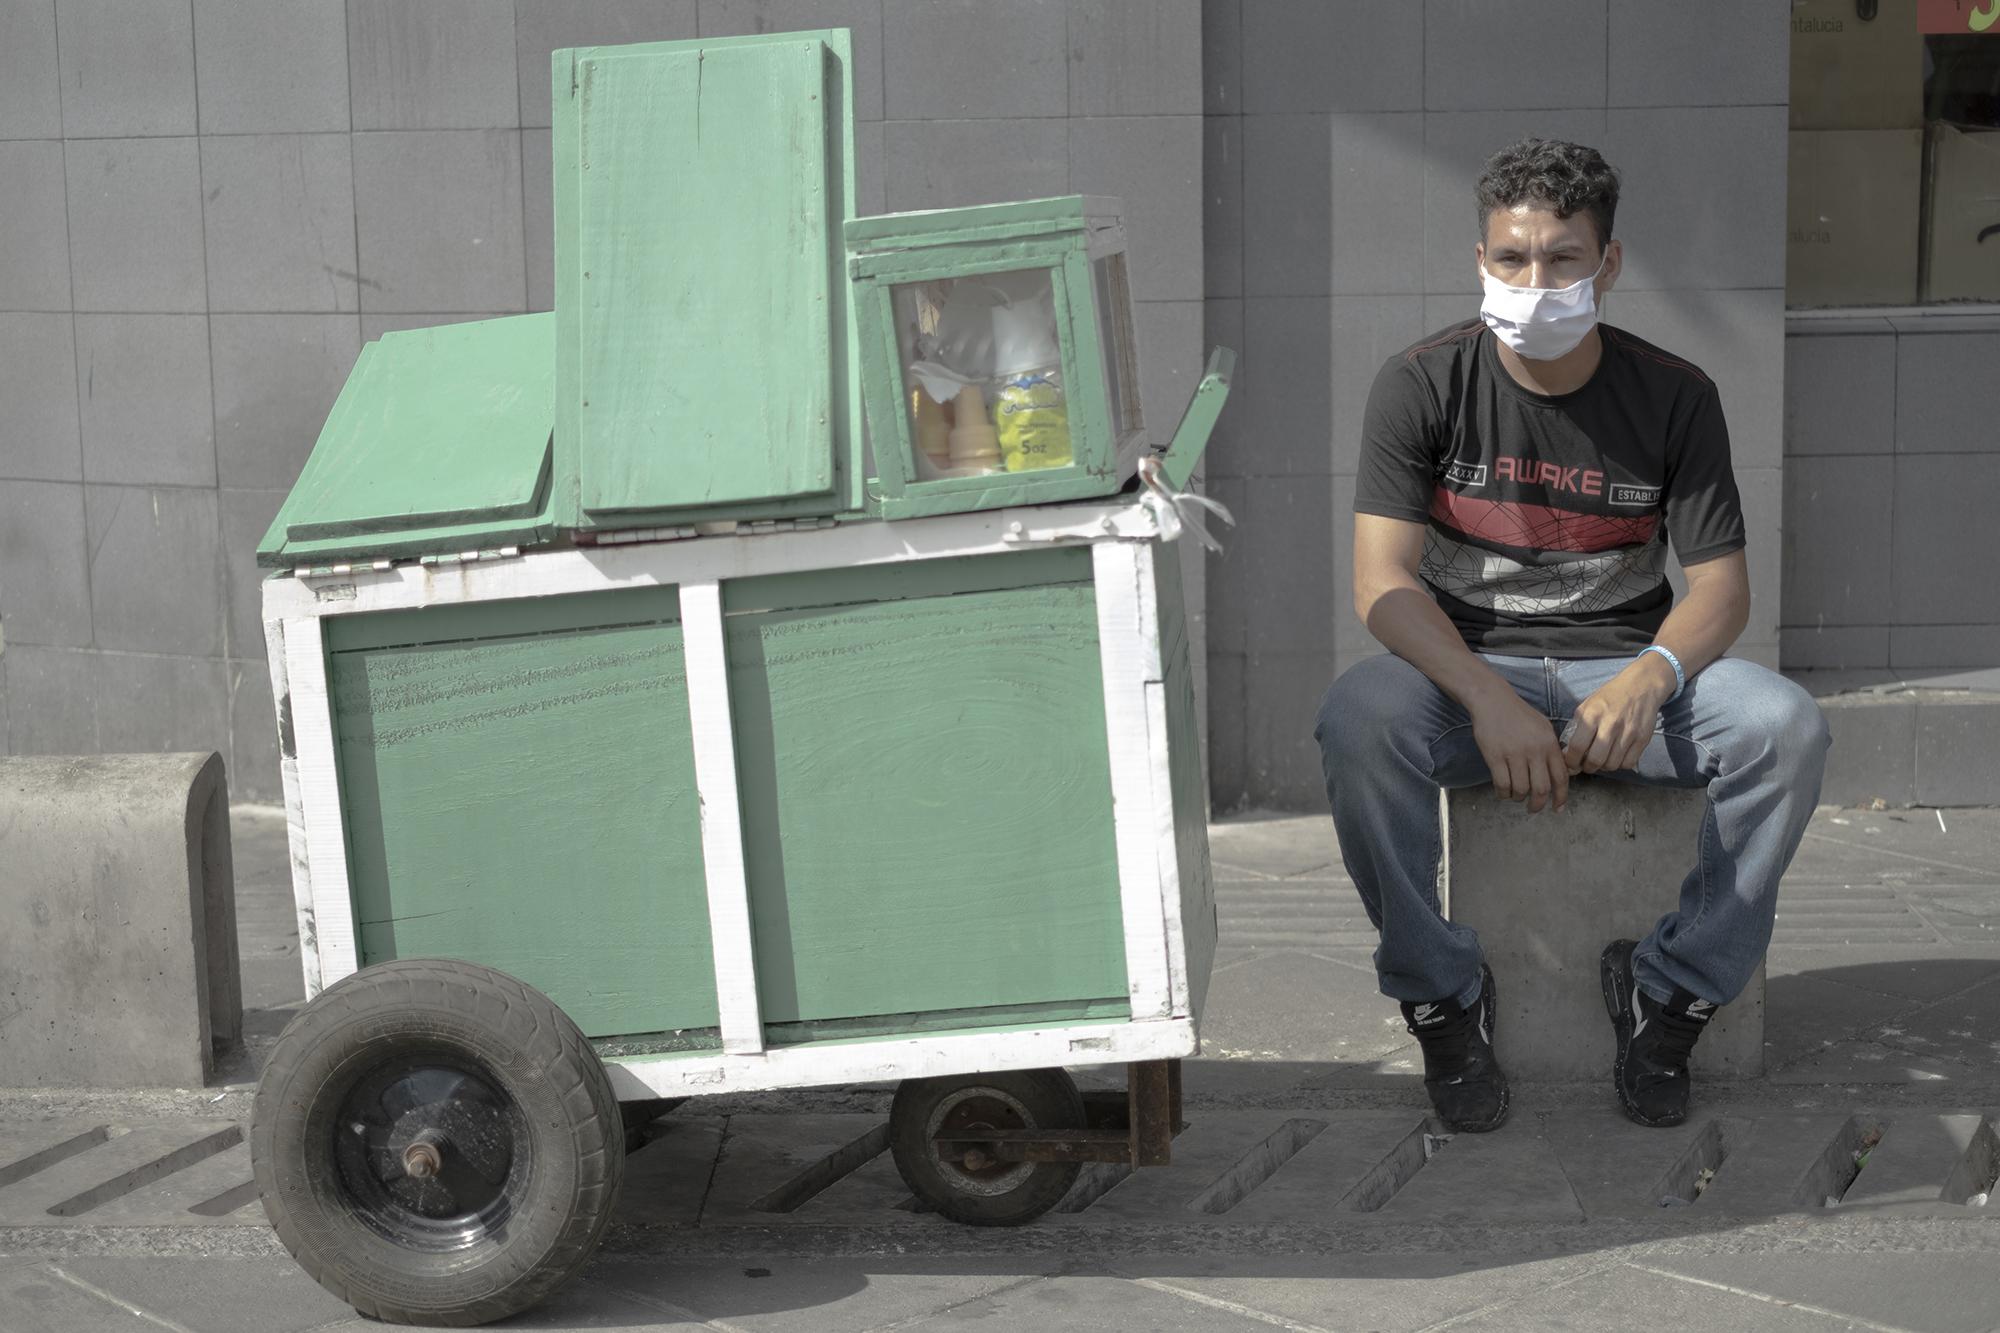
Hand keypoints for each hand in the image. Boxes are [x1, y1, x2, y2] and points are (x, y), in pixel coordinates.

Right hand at [1469, 687, 1569, 813]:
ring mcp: (1514, 754)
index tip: (1557, 808)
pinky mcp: (1495, 756)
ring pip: (1521, 789)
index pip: (1561, 777)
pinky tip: (1503, 792)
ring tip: (1515, 796)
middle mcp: (1535, 751)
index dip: (1561, 797)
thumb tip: (1559, 773)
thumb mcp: (1543, 727)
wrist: (1492, 700)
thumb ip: (1552, 749)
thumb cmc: (1518, 714)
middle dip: (1538, 804)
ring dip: (1518, 798)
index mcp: (1549, 744)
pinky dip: (1503, 794)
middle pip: (1542, 788)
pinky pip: (1502, 784)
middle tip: (1533, 809)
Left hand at [1563, 658, 1675, 774]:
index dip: (1571, 761)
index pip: (1577, 747)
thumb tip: (1568, 752)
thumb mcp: (1587, 705)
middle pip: (1595, 760)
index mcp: (1592, 715)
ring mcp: (1628, 732)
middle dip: (1587, 767)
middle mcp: (1610, 724)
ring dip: (1604, 767)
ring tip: (1602, 759)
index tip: (1570, 764)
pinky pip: (1628, 763)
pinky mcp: (1642, 738)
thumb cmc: (1610, 696)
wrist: (1641, 686)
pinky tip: (1616, 756)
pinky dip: (1620, 764)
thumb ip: (1577, 727)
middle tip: (1586, 765)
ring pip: (1612, 764)